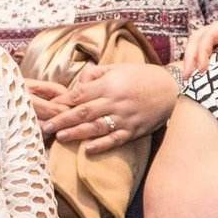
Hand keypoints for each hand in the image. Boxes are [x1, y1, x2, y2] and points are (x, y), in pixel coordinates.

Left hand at [38, 61, 178, 153]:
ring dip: (76, 133)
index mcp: (110, 84)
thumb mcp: (120, 68)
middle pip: (83, 112)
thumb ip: (98, 73)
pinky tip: (87, 150)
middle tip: (44, 127)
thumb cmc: (144, 77)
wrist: (173, 89)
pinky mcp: (135, 130)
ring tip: (60, 137)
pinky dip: (101, 145)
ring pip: (96, 127)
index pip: (80, 94)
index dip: (63, 102)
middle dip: (62, 120)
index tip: (48, 107)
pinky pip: (115, 139)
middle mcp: (115, 101)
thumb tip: (80, 79)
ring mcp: (125, 117)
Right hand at [180, 0, 217, 74]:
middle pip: (198, 37)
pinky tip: (205, 68)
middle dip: (190, 56)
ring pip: (203, 40)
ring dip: (194, 55)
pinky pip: (214, 45)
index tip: (202, 70)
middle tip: (186, 76)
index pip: (207, 37)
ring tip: (190, 74)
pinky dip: (205, 56)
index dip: (201, 54)